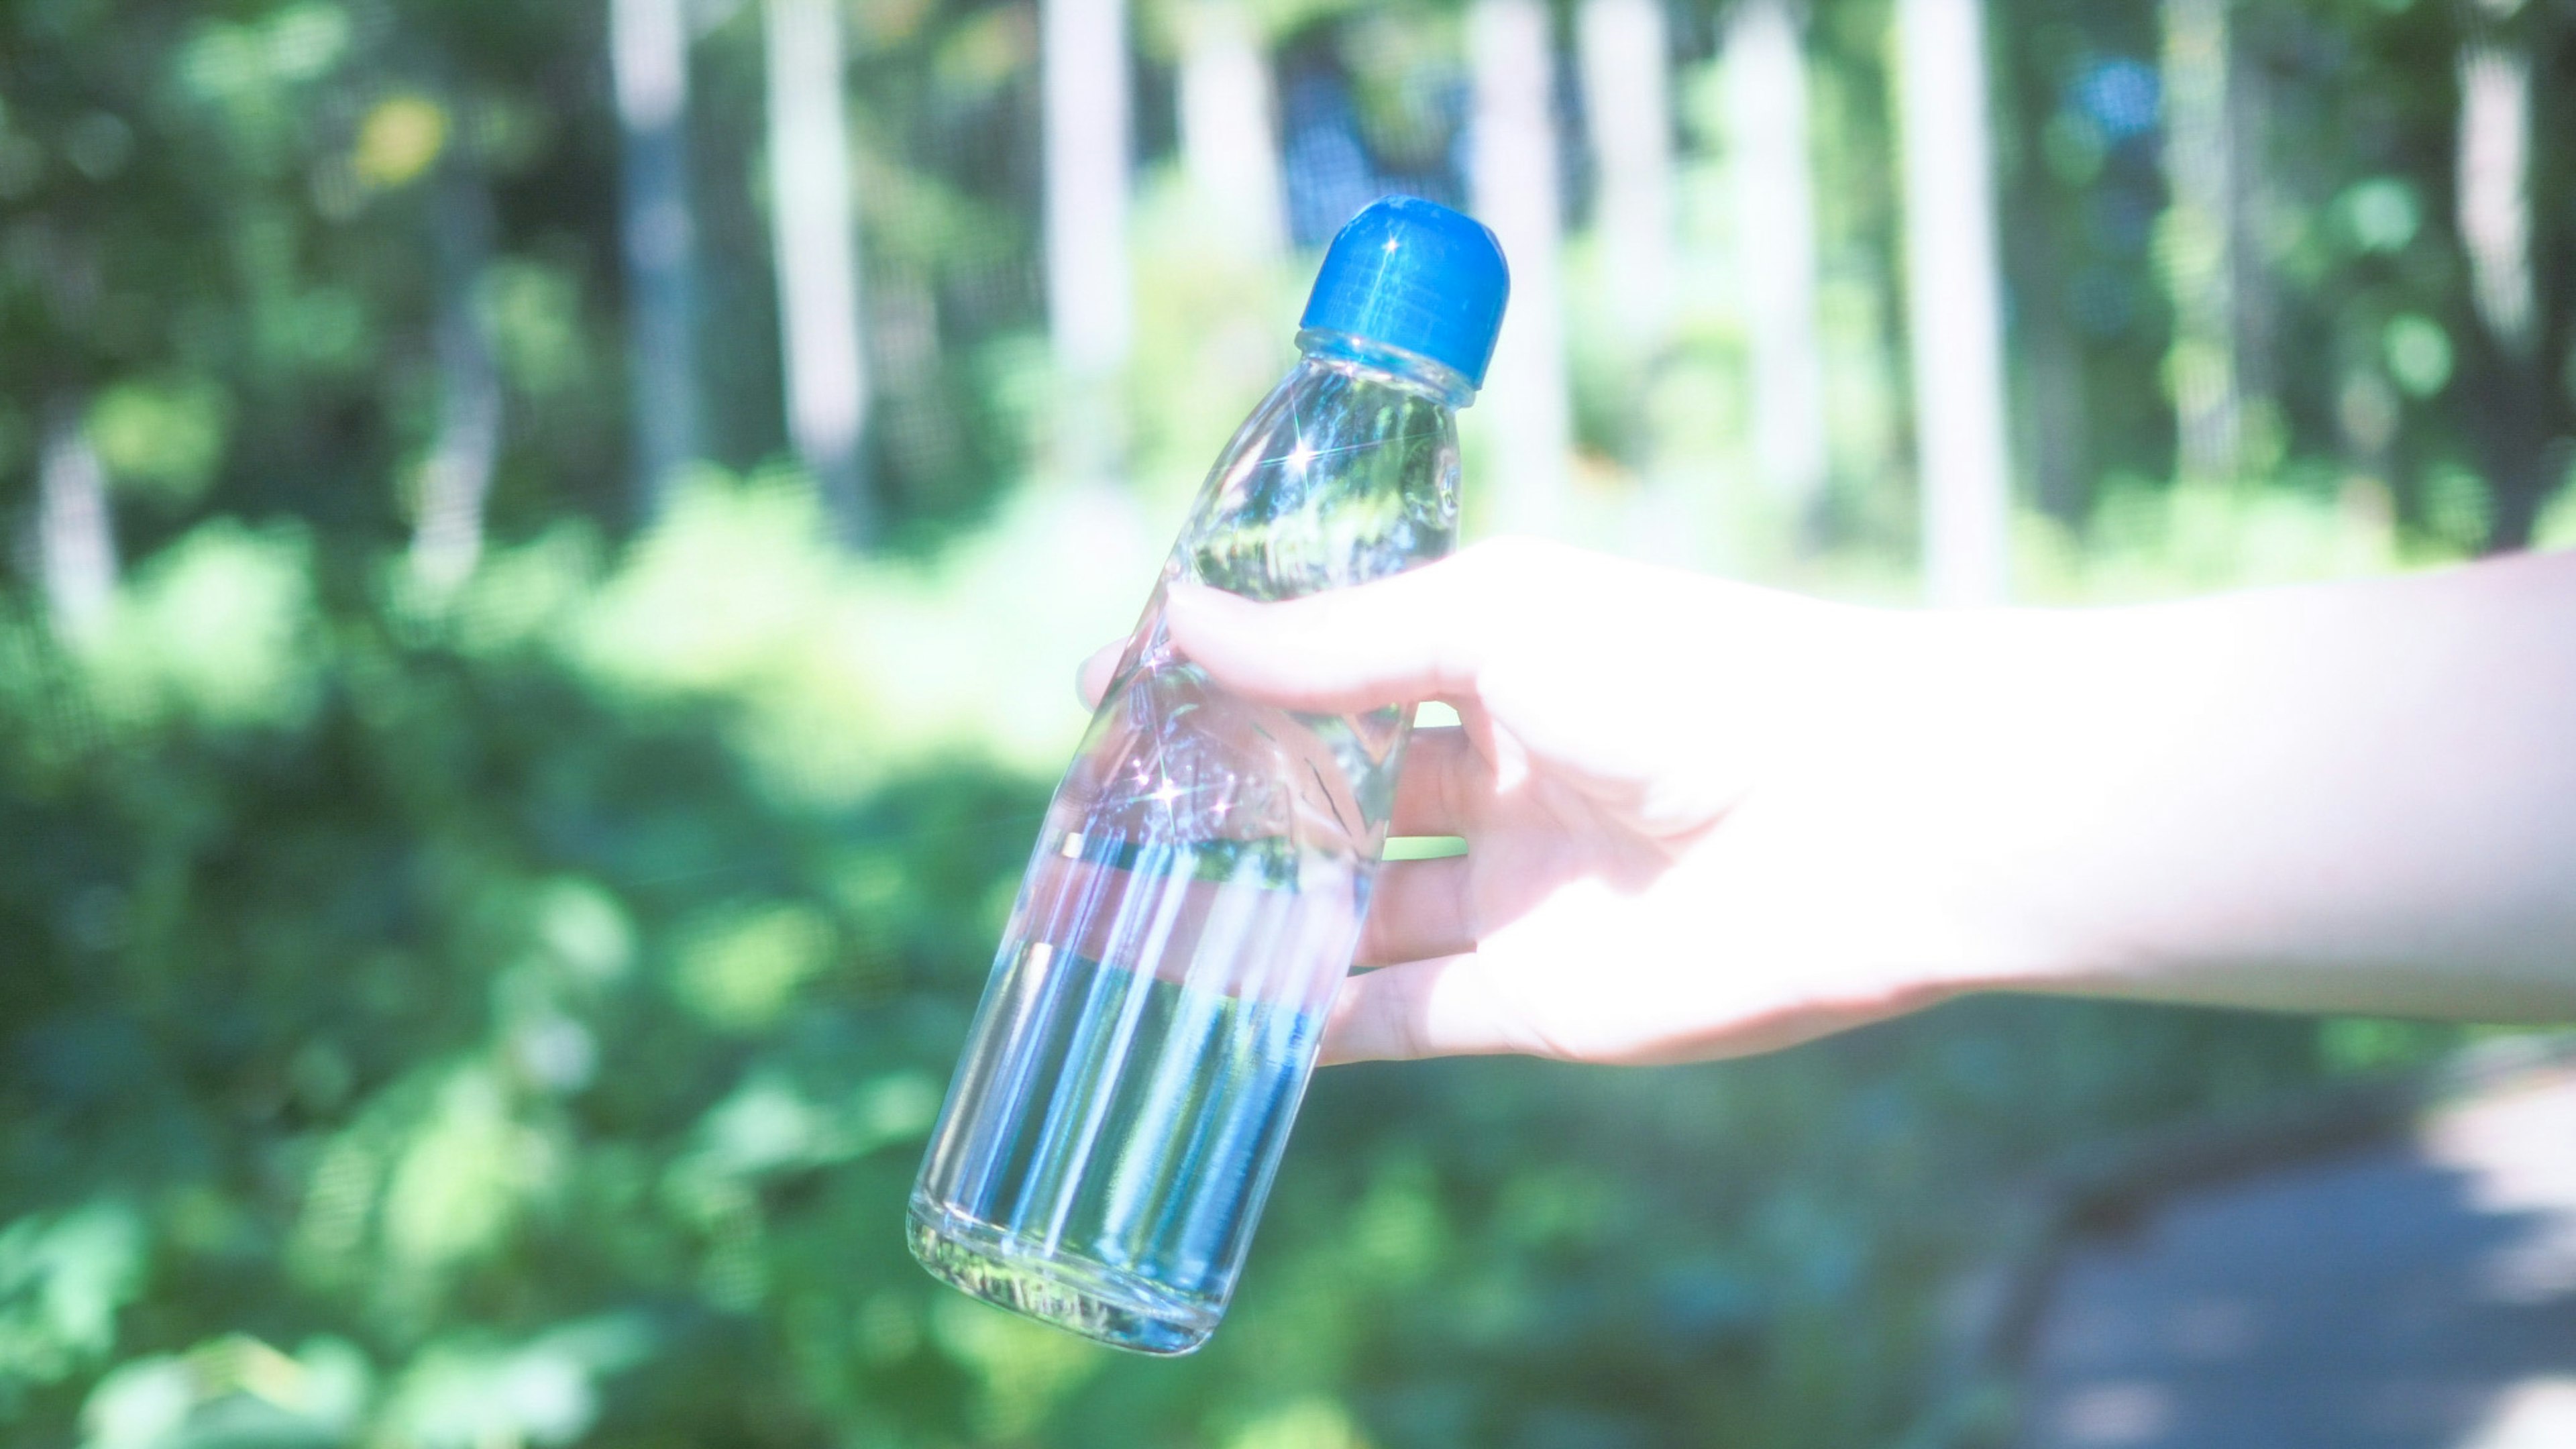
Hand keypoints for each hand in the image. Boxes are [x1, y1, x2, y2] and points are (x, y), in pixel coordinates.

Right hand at [1083, 539, 2013, 1066]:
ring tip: (1117, 928)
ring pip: (1352, 916)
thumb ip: (1334, 640)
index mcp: (1501, 664)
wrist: (1859, 819)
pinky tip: (1221, 1024)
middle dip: (1221, 810)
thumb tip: (1177, 620)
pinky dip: (1319, 1028)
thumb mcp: (1491, 621)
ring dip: (1246, 922)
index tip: (1112, 690)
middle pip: (1333, 799)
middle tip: (1095, 826)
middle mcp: (1503, 778)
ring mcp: (1516, 895)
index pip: (1333, 668)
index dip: (1230, 681)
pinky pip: (1403, 1020)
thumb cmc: (1689, 677)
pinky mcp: (1535, 1001)